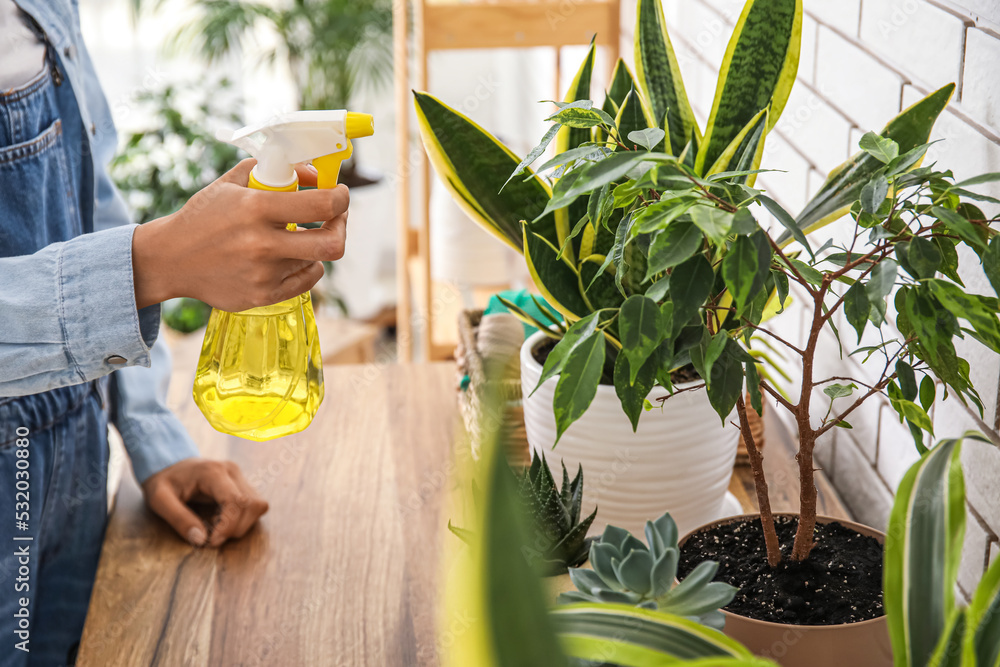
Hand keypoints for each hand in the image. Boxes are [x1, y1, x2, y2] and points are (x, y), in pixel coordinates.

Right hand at [132, 159, 348, 310]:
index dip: (341, 198)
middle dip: (341, 227)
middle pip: (332, 244)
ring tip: (297, 236)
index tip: (340, 194)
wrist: (171, 259)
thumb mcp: (231, 182)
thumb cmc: (205, 216)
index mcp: (255, 209)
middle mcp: (261, 244)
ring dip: (315, 245)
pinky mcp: (262, 296)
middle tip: (335, 218)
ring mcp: (263, 274)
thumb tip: (315, 175)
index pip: (323, 205)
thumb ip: (273, 171)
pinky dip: (306, 266)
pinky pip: (306, 281)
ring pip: (317, 260)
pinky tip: (291, 256)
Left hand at [141, 458, 268, 546]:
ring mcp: (239, 475)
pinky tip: (222, 520)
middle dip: (235, 528)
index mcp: (213, 471)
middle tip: (212, 539)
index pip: (236, 501)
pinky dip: (242, 519)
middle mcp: (232, 470)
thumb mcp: (159, 500)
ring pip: (258, 505)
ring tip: (217, 528)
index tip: (211, 542)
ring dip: (242, 524)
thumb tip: (200, 540)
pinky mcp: (242, 482)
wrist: (167, 462)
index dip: (229, 526)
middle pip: (251, 504)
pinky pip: (254, 504)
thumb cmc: (162, 481)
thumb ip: (179, 519)